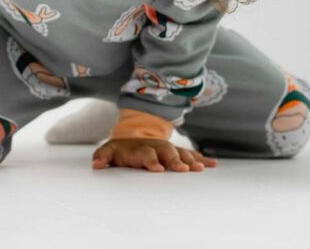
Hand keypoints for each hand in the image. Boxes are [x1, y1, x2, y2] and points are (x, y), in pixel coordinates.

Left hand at [91, 138, 217, 172]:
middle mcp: (157, 148)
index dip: (151, 161)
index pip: (146, 155)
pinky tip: (213, 165)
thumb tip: (96, 164)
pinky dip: (202, 159)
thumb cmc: (121, 150)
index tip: (157, 169)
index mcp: (140, 149)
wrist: (133, 139)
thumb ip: (102, 157)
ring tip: (201, 169)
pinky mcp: (177, 153)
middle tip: (183, 170)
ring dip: (191, 160)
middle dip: (175, 161)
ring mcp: (168, 149)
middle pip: (167, 153)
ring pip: (182, 153)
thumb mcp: (108, 152)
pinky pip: (192, 155)